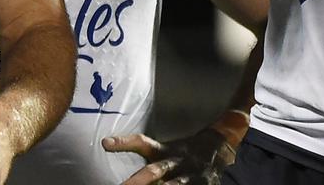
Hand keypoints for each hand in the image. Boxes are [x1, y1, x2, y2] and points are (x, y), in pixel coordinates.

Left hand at [102, 128, 235, 184]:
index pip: (142, 143)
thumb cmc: (183, 152)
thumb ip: (144, 151)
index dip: (124, 142)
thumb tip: (107, 146)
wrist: (218, 148)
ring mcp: (190, 175)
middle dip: (137, 181)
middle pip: (153, 171)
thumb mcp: (165, 149)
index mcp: (164, 150)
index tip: (105, 143)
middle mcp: (175, 161)